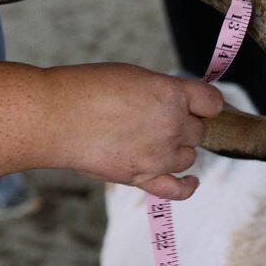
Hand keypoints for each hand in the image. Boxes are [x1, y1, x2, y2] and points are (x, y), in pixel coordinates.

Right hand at [43, 64, 223, 198]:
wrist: (54, 117)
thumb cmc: (86, 89)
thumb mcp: (133, 76)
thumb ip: (162, 91)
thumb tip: (176, 103)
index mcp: (172, 93)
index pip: (212, 102)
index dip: (204, 103)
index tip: (197, 105)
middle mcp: (171, 125)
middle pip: (198, 131)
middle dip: (185, 125)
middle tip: (159, 120)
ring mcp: (159, 154)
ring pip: (189, 157)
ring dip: (179, 150)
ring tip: (156, 141)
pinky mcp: (142, 177)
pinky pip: (178, 189)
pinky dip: (188, 186)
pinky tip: (191, 181)